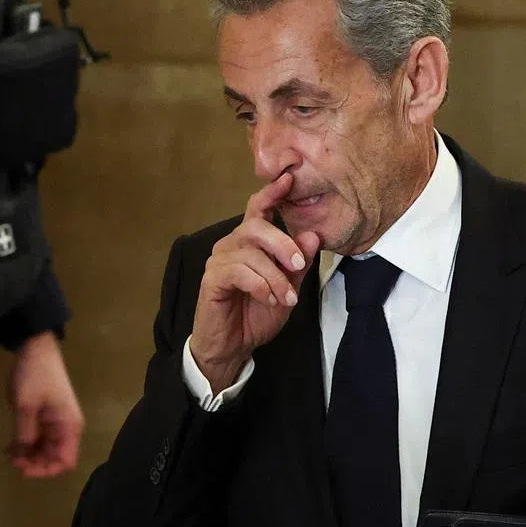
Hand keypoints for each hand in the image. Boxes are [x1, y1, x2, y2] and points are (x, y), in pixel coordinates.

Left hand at [6, 331, 84, 477]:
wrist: (36, 347)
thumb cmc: (34, 375)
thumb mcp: (25, 406)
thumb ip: (24, 434)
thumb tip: (21, 457)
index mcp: (68, 426)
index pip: (65, 461)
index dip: (46, 470)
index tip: (23, 468)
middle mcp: (66, 428)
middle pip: (54, 458)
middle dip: (34, 463)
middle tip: (12, 459)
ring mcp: (56, 423)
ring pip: (45, 450)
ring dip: (29, 455)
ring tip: (9, 453)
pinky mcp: (46, 417)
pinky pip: (39, 439)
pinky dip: (27, 445)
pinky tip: (11, 446)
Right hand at [190, 172, 319, 391]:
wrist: (233, 347)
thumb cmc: (256, 315)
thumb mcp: (288, 288)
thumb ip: (298, 264)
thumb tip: (314, 235)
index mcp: (250, 243)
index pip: (258, 209)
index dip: (272, 193)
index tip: (289, 179)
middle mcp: (231, 245)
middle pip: (256, 225)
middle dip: (283, 243)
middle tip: (299, 266)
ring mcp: (219, 261)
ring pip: (251, 252)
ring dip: (275, 276)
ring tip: (286, 298)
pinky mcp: (211, 279)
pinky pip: (239, 272)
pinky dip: (260, 285)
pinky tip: (268, 298)